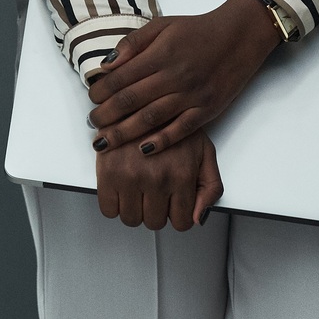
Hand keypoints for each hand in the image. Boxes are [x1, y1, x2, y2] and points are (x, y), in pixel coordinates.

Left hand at [87, 0, 279, 155]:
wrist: (239, 37)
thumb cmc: (197, 30)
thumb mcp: (162, 25)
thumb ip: (133, 43)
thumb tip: (107, 64)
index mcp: (161, 55)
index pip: (121, 78)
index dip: (101, 91)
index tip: (91, 98)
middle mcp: (175, 77)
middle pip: (131, 101)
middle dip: (106, 115)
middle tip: (92, 123)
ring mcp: (192, 96)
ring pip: (151, 119)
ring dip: (124, 132)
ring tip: (106, 140)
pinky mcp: (207, 110)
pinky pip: (180, 130)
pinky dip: (161, 142)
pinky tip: (143, 149)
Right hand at [95, 128, 222, 230]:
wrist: (139, 96)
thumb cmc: (173, 122)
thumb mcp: (205, 152)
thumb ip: (211, 187)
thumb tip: (198, 218)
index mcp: (182, 175)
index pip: (181, 222)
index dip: (176, 214)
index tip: (170, 203)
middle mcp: (157, 179)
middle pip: (154, 222)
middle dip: (155, 211)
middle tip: (152, 192)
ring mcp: (130, 176)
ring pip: (131, 219)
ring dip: (134, 209)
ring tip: (136, 189)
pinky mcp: (107, 171)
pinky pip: (108, 209)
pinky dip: (113, 205)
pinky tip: (120, 188)